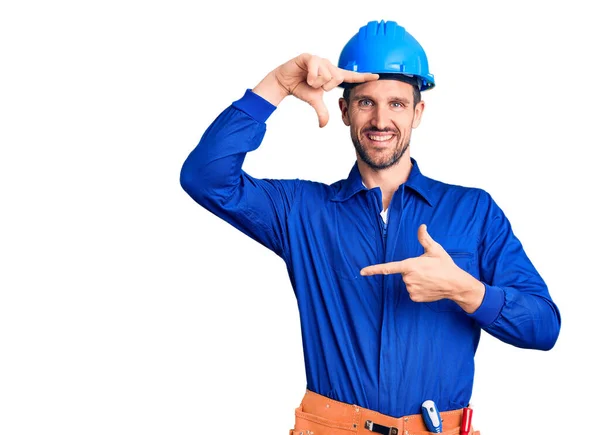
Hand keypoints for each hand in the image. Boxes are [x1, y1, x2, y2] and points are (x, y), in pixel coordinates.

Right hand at [253, 53, 378, 126]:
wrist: (285, 81)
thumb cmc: (301, 88)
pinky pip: (315, 69)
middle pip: (336, 79)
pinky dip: (310, 76)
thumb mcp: (314, 101)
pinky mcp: (310, 57)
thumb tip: (323, 125)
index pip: (351, 76)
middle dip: (324, 86)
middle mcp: (329, 66)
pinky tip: (304, 74)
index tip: (377, 76)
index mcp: (332, 75)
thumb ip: (322, 112)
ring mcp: (320, 60)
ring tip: (308, 79)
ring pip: (326, 75)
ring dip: (315, 82)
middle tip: (314, 85)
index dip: (364, 77)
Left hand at [360, 224, 484, 311]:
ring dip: (416, 279)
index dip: (374, 270)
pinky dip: (418, 288)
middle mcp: (408, 278)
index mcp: (410, 265)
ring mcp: (410, 289)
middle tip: (426, 270)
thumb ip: (424, 238)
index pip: (388, 268)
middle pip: (403, 273)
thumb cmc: (445, 265)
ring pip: (408, 282)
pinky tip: (429, 286)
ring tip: (429, 278)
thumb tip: (421, 226)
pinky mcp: (414, 297)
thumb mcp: (435, 249)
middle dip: (412, 270)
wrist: (456, 284)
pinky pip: (412, 291)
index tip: (362, 272)